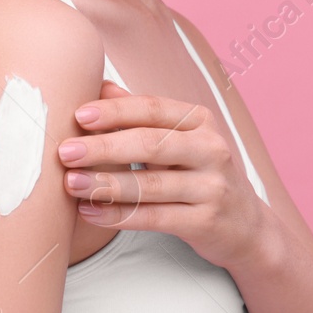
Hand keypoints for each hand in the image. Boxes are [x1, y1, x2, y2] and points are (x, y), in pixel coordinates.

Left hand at [58, 79, 273, 270]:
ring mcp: (212, 187)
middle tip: (65, 152)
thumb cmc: (200, 174)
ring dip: (105, 184)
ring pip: (151, 185)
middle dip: (104, 147)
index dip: (115, 111)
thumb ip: (142, 115)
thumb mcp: (180, 139)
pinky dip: (118, 216)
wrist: (246, 225)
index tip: (79, 115)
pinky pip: (154, 218)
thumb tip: (101, 86)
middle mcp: (211, 150)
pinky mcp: (205, 221)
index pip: (153, 109)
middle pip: (151, 144)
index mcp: (201, 121)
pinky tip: (89, 213)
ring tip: (70, 184)